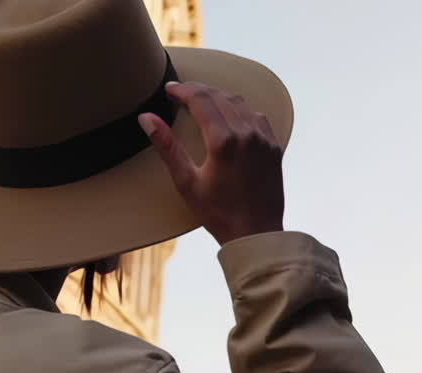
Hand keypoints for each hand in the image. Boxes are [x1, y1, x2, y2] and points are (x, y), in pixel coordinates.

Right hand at [139, 82, 284, 244]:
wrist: (256, 234)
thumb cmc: (219, 214)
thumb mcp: (187, 182)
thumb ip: (168, 147)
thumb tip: (147, 118)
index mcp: (223, 141)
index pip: (201, 100)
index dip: (183, 90)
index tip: (169, 89)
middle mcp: (247, 133)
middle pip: (220, 96)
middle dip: (199, 91)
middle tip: (181, 93)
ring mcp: (264, 139)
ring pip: (240, 103)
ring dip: (220, 98)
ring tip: (203, 102)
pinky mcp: (274, 147)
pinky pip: (257, 117)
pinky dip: (241, 110)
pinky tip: (231, 117)